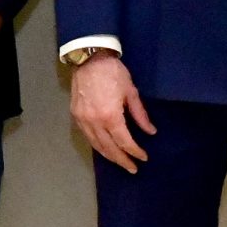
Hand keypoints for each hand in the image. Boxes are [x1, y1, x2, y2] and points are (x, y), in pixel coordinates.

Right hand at [69, 53, 154, 172]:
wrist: (89, 58)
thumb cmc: (113, 72)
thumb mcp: (131, 91)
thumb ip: (140, 114)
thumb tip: (150, 131)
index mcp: (110, 116)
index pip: (124, 142)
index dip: (134, 152)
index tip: (143, 157)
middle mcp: (94, 122)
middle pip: (109, 148)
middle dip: (122, 160)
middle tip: (132, 168)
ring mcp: (82, 120)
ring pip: (96, 145)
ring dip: (109, 156)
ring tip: (120, 162)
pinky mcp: (75, 115)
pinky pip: (87, 136)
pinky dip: (97, 145)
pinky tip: (104, 148)